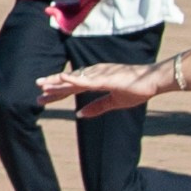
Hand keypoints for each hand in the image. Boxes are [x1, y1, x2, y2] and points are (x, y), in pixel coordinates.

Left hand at [38, 60, 168, 111]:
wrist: (153, 82)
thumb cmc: (136, 89)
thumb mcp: (113, 102)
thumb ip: (97, 108)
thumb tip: (79, 115)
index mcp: (95, 81)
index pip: (72, 88)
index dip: (57, 94)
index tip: (42, 99)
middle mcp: (94, 75)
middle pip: (68, 83)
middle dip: (52, 89)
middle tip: (37, 96)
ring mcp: (98, 75)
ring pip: (73, 80)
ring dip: (57, 82)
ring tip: (41, 85)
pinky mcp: (105, 78)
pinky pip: (86, 79)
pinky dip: (73, 78)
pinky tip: (61, 78)